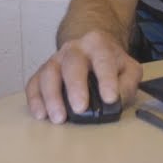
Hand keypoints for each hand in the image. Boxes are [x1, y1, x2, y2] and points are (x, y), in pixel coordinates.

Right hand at [25, 29, 142, 123]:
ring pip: (49, 73)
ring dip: (52, 97)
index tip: (110, 98)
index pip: (103, 59)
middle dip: (75, 86)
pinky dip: (35, 100)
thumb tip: (116, 101)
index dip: (107, 79)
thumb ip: (128, 83)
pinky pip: (33, 84)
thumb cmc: (110, 64)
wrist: (90, 49)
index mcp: (98, 45)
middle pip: (72, 63)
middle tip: (80, 108)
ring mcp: (55, 59)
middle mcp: (74, 49)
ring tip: (59, 118)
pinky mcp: (42, 73)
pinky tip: (40, 114)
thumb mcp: (129, 69)